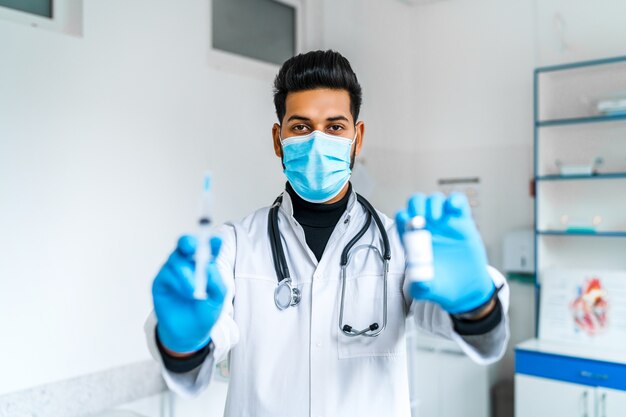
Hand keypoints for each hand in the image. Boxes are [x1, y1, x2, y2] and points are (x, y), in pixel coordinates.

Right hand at [152, 235, 225, 352]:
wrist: (188, 334)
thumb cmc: (205, 313)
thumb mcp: (218, 298)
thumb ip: (216, 281)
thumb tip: (209, 266)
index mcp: (205, 265)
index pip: (208, 247)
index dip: (212, 242)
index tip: (217, 241)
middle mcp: (188, 264)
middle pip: (185, 244)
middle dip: (189, 242)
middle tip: (192, 248)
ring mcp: (173, 271)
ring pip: (176, 259)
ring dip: (186, 274)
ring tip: (194, 292)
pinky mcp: (161, 281)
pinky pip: (167, 273)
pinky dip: (178, 282)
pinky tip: (186, 293)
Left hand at [395, 192, 494, 314]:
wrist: (465, 290)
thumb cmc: (442, 285)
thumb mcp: (428, 290)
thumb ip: (421, 287)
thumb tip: (421, 284)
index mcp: (413, 239)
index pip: (402, 219)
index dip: (403, 218)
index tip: (408, 226)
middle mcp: (428, 228)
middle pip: (416, 203)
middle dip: (416, 205)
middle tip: (421, 218)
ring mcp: (445, 224)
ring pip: (435, 200)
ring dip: (433, 203)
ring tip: (437, 218)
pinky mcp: (462, 223)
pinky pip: (457, 203)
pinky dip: (454, 200)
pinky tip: (452, 206)